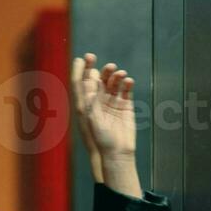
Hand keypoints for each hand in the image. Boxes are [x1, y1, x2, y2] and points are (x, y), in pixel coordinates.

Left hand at [70, 52, 137, 168]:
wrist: (117, 152)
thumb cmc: (101, 138)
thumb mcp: (93, 117)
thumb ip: (92, 97)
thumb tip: (92, 77)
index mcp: (86, 103)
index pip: (81, 83)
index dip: (81, 69)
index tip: (84, 58)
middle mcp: (98, 101)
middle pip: (98, 79)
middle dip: (102, 70)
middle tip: (108, 64)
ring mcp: (112, 102)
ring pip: (113, 83)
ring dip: (116, 76)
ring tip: (120, 73)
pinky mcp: (125, 105)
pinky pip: (126, 90)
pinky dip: (127, 83)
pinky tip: (129, 81)